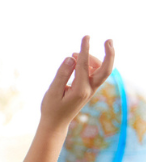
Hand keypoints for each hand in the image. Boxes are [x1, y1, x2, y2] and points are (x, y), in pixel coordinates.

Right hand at [21, 36, 114, 161]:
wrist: (56, 124)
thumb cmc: (51, 108)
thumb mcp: (52, 92)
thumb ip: (62, 74)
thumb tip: (71, 58)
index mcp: (80, 90)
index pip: (84, 66)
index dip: (85, 50)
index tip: (86, 37)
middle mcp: (89, 90)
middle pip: (106, 69)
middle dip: (110, 54)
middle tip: (108, 40)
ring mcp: (91, 90)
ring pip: (102, 70)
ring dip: (94, 58)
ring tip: (77, 54)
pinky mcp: (90, 90)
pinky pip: (97, 73)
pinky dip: (92, 64)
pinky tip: (79, 61)